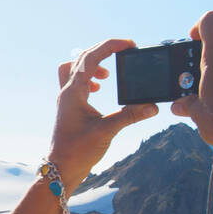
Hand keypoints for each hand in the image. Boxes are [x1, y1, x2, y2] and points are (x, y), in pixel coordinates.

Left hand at [47, 38, 157, 188]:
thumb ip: (129, 116)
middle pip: (82, 57)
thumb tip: (152, 106)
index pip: (91, 58)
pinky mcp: (70, 107)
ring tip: (108, 74)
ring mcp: (67, 99)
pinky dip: (88, 77)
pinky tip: (99, 89)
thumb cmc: (77, 152)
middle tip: (124, 51)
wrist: (61, 168)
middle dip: (104, 51)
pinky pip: (76, 81)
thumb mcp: (106, 132)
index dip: (110, 46)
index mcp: (73, 92)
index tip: (129, 44)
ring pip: (75, 68)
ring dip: (93, 63)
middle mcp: (67, 92)